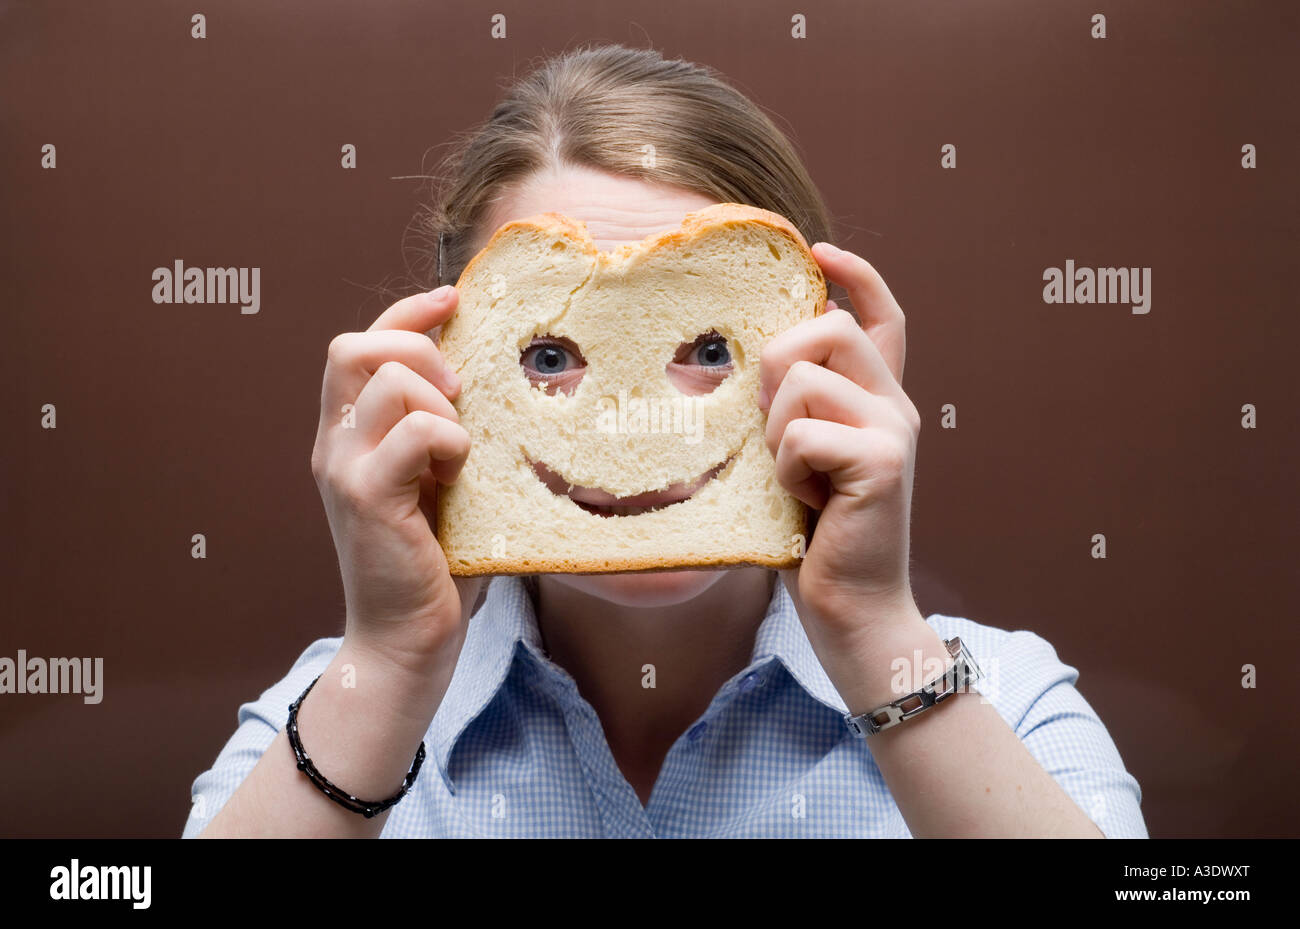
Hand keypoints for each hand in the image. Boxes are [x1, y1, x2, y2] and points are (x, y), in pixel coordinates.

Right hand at [310, 286, 482, 677]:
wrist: (407, 642)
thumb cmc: (436, 566)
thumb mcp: (442, 486)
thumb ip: (449, 437)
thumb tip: (501, 386)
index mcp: (350, 436)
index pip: (359, 345)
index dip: (406, 314)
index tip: (454, 300)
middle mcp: (335, 445)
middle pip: (353, 348)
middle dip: (417, 351)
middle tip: (459, 393)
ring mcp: (343, 469)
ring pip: (386, 384)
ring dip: (439, 403)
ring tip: (460, 448)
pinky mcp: (365, 498)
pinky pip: (411, 433)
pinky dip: (447, 439)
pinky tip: (459, 472)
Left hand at [761, 243, 923, 646]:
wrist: (855, 612)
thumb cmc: (815, 541)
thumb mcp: (798, 462)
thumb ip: (791, 412)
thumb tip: (751, 364)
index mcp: (877, 402)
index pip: (881, 316)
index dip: (855, 274)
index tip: (818, 249)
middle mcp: (895, 406)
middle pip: (827, 328)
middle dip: (779, 364)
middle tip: (775, 427)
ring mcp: (894, 429)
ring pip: (802, 381)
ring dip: (776, 433)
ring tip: (796, 480)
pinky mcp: (883, 460)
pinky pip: (801, 434)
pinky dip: (786, 471)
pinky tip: (808, 504)